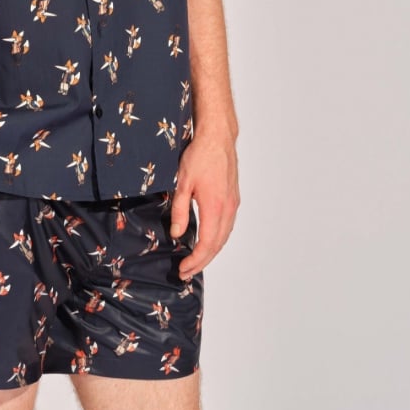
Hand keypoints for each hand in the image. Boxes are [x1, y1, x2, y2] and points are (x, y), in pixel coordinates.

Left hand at [169, 125, 239, 278]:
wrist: (217, 137)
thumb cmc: (199, 156)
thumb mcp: (182, 183)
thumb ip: (179, 211)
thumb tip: (176, 234)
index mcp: (215, 207)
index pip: (207, 244)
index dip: (195, 260)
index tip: (183, 269)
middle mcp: (228, 209)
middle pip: (217, 245)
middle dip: (201, 262)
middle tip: (186, 272)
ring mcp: (233, 204)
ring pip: (224, 237)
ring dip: (210, 252)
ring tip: (195, 261)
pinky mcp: (233, 198)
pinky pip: (227, 226)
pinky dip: (217, 239)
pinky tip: (207, 241)